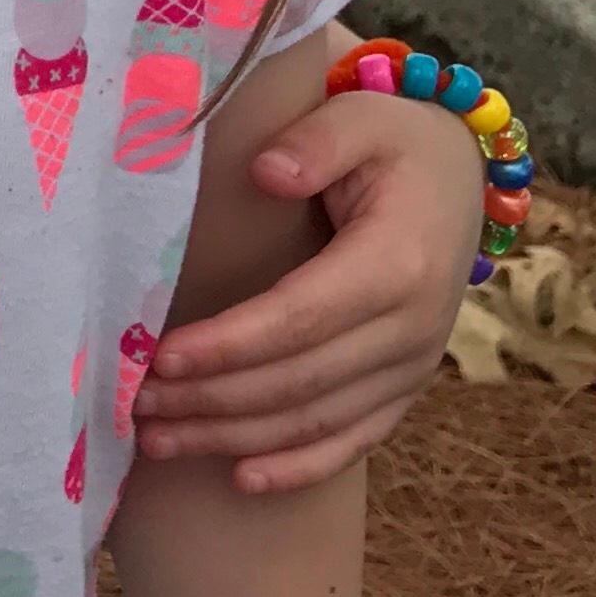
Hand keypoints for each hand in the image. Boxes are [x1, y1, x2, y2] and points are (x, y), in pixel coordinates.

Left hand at [136, 87, 481, 491]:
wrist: (460, 176)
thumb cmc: (395, 141)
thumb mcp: (363, 118)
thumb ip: (318, 140)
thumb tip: (268, 172)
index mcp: (396, 264)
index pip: (298, 319)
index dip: (228, 345)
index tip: (160, 357)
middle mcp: (412, 329)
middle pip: (297, 382)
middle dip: (211, 399)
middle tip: (135, 403)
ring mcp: (413, 367)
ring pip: (315, 421)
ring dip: (233, 437)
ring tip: (158, 439)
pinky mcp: (406, 387)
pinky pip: (354, 441)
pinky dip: (297, 466)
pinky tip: (241, 478)